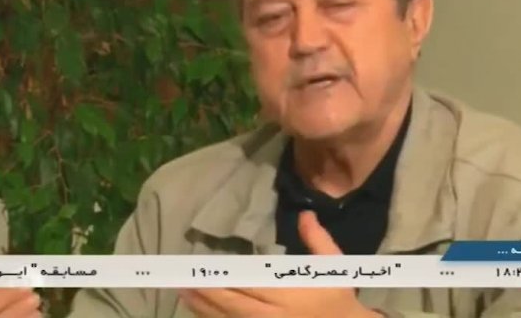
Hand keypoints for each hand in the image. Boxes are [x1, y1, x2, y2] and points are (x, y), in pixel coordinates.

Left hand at [179, 211, 379, 317]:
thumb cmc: (339, 298)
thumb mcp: (333, 267)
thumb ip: (317, 240)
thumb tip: (305, 213)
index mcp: (291, 294)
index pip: (251, 283)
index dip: (226, 276)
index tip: (205, 267)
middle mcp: (276, 315)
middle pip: (235, 304)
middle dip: (207, 293)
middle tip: (182, 281)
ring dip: (205, 308)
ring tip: (183, 295)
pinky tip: (202, 313)